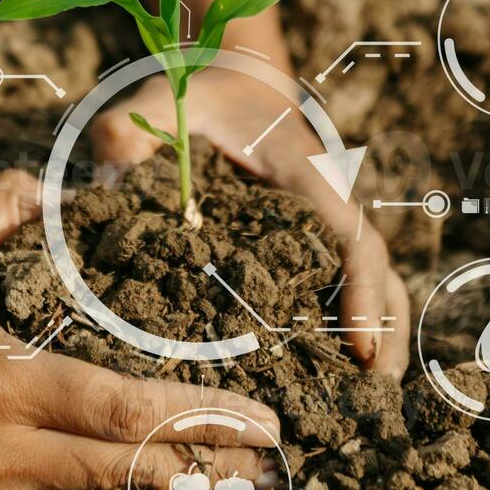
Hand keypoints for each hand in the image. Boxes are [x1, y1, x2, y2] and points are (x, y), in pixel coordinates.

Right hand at [0, 173, 279, 489]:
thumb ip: (9, 205)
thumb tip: (62, 180)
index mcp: (6, 379)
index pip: (126, 412)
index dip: (201, 420)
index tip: (262, 422)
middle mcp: (2, 450)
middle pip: (125, 472)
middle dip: (203, 467)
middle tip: (265, 462)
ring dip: (147, 485)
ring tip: (206, 469)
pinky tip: (116, 478)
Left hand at [90, 72, 410, 378]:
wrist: (237, 85)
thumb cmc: (203, 99)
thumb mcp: (163, 100)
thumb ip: (129, 131)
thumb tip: (103, 181)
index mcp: (303, 172)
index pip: (348, 234)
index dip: (362, 290)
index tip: (362, 345)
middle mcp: (326, 203)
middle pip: (378, 270)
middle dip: (385, 331)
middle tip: (374, 396)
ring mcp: (326, 226)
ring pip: (376, 282)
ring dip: (382, 337)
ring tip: (367, 404)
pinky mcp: (316, 244)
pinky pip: (348, 287)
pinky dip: (356, 329)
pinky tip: (335, 379)